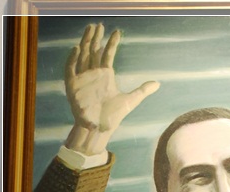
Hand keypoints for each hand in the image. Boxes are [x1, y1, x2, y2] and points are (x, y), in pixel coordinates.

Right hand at [64, 24, 159, 155]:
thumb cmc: (113, 116)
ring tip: (89, 30)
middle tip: (98, 25)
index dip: (112, 43)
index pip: (107, 54)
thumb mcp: (130, 101)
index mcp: (105, 75)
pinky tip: (77, 49)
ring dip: (85, 42)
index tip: (117, 31)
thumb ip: (142, 91)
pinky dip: (72, 59)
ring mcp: (83, 79)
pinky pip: (71, 69)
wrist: (99, 128)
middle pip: (93, 51)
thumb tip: (158, 83)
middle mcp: (93, 74)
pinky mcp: (73, 86)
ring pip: (83, 55)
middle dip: (96, 38)